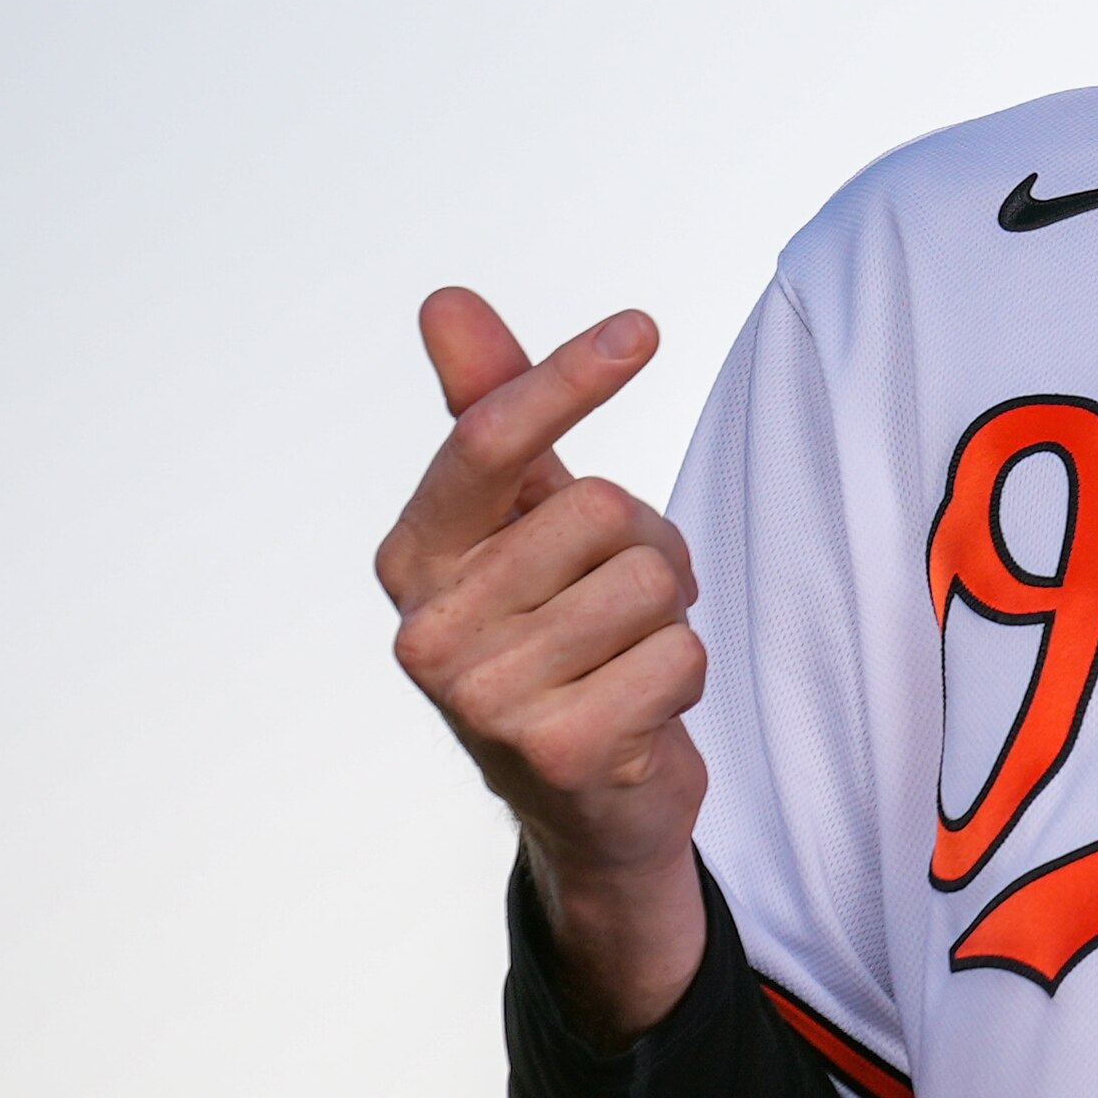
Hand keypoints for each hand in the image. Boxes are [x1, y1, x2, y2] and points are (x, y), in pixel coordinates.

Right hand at [375, 290, 711, 1044]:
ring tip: (624, 654)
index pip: (487, 442)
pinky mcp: (557, 750)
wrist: (585, 797)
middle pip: (600, 509)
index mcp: (413, 557)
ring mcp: (482, 697)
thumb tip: (444, 299)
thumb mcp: (523, 522)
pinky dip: (684, 674)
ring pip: (650, 583)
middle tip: (616, 601)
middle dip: (642, 544)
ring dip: (668, 614)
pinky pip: (682, 656)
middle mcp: (426, 628)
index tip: (641, 328)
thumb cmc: (557, 634)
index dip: (566, 378)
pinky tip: (638, 709)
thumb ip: (493, 412)